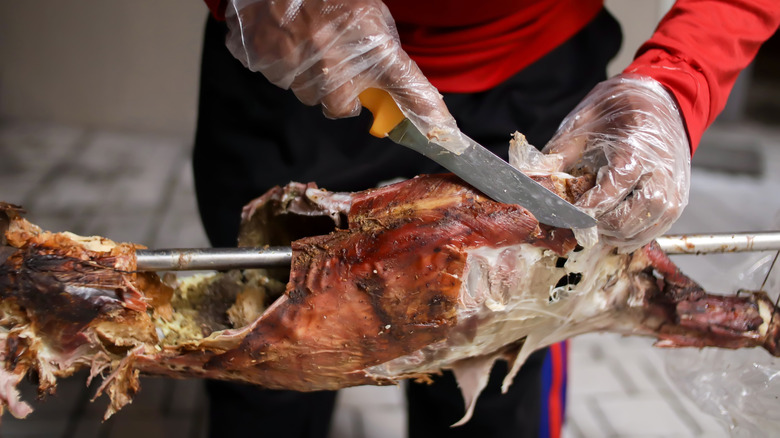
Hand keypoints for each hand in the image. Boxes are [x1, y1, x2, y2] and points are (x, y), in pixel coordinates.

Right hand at [224, 0, 464, 148]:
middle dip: (342, 91)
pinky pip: (281, 79)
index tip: (444, 131)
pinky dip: (285, 64)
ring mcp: (299, 67)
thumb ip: (385, 52)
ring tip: (310, 41)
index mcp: (369, 44)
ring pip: (310, 94)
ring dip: (312, 77)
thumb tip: (398, 85)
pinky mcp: (269, 64)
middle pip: (343, 107)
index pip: (407, 87)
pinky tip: (289, 37)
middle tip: (338, 62)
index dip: (425, 112)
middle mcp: (337, 65)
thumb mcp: (369, 13)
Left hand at [543, 75, 690, 250]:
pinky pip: (662, 225)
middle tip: (583, 225)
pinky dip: (639, 236)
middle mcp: (663, 166)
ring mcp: (675, 182)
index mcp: (639, 143)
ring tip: (598, 233)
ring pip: (654, 222)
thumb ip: (564, 149)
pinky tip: (617, 236)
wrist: (663, 98)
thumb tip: (539, 174)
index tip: (574, 213)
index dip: (596, 203)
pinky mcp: (680, 194)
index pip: (620, 181)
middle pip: (641, 208)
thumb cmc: (621, 108)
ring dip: (623, 235)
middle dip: (608, 223)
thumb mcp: (586, 119)